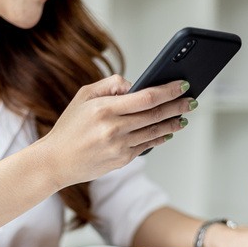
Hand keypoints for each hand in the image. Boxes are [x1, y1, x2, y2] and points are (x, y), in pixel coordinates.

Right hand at [36, 74, 195, 187]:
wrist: (55, 162)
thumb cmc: (69, 127)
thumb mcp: (83, 96)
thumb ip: (110, 85)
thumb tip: (136, 85)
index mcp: (104, 109)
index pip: (146, 97)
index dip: (168, 91)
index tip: (183, 85)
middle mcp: (113, 129)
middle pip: (155, 115)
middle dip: (178, 106)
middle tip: (192, 100)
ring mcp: (119, 147)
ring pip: (155, 132)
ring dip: (173, 124)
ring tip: (184, 116)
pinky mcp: (121, 161)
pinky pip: (147, 146)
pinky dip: (159, 138)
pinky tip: (167, 131)